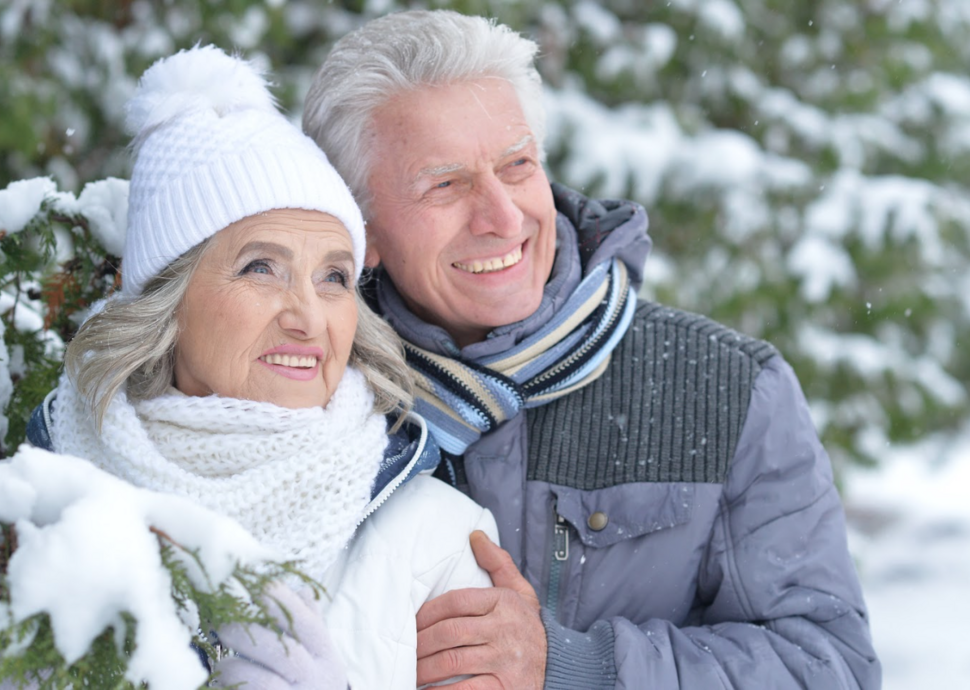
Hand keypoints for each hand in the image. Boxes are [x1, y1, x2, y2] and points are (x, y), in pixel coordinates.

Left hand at [210, 584, 347, 688]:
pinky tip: (223, 686)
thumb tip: (303, 590)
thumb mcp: (319, 657)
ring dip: (234, 669)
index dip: (284, 604)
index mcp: (325, 657)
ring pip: (263, 682)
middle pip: (283, 652)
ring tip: (221, 666)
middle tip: (222, 626)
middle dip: (248, 635)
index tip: (260, 587)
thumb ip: (310, 625)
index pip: (307, 625)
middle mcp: (315, 679)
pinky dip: (232, 689)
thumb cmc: (311, 683)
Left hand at [416, 530, 545, 688]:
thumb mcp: (520, 592)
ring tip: (410, 671)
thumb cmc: (529, 626)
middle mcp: (505, 630)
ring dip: (424, 668)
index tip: (410, 622)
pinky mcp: (506, 688)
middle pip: (450, 632)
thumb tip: (474, 535)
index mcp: (504, 602)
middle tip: (405, 649)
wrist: (562, 665)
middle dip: (421, 642)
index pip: (456, 601)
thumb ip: (498, 563)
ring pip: (452, 661)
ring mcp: (505, 661)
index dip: (427, 612)